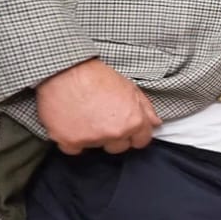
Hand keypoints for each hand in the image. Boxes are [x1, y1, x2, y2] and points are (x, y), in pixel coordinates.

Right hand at [35, 58, 159, 154]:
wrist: (64, 70)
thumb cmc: (96, 76)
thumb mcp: (129, 87)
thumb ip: (145, 109)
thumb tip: (155, 123)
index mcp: (133, 121)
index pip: (141, 141)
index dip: (133, 134)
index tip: (124, 128)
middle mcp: (115, 133)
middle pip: (118, 147)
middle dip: (112, 136)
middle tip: (100, 118)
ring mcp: (93, 139)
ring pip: (96, 146)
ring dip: (91, 136)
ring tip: (83, 115)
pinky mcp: (70, 141)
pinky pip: (73, 149)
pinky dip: (71, 139)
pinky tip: (70, 123)